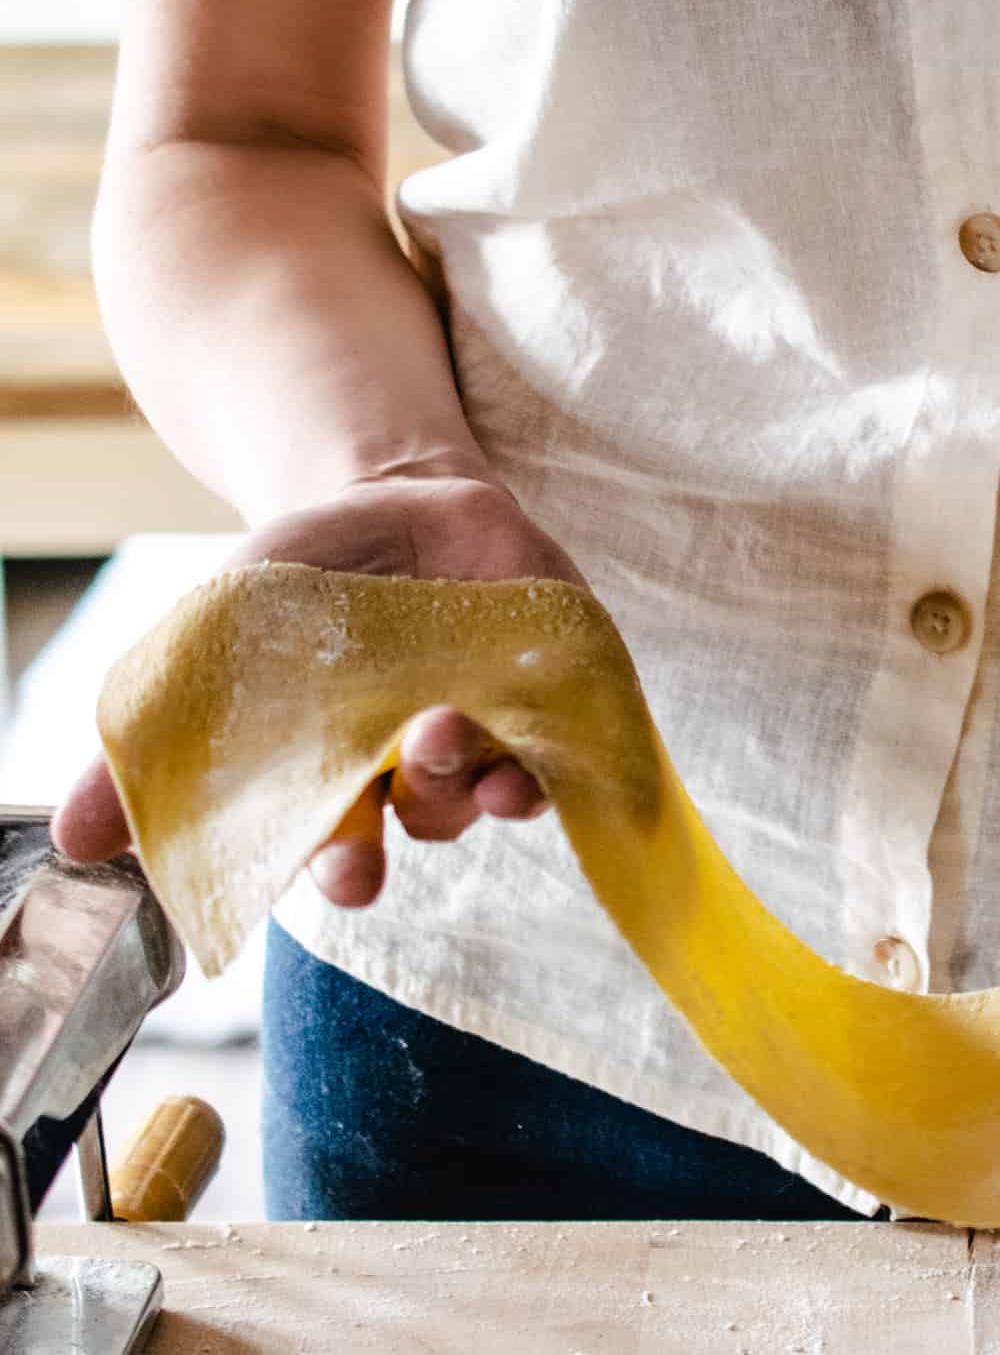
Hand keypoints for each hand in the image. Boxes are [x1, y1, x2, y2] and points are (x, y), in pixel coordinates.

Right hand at [50, 471, 588, 907]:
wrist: (401, 497)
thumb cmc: (308, 573)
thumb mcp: (221, 629)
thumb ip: (157, 728)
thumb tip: (77, 838)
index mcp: (334, 772)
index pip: (328, 847)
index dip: (331, 868)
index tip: (332, 872)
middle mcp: (410, 771)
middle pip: (405, 830)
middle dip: (391, 843)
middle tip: (371, 841)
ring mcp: (482, 736)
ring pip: (473, 790)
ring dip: (457, 780)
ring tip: (436, 732)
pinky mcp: (545, 698)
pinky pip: (551, 753)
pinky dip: (538, 766)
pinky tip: (523, 766)